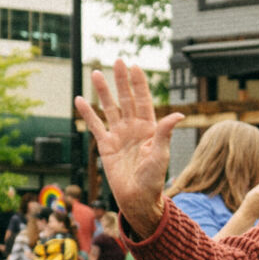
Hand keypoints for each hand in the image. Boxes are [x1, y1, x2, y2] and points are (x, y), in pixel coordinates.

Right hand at [75, 61, 183, 237]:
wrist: (137, 198)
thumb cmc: (153, 179)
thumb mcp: (160, 155)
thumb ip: (164, 133)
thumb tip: (178, 114)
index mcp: (150, 129)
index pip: (144, 100)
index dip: (139, 84)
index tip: (135, 66)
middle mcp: (134, 128)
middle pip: (126, 99)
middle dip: (122, 81)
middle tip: (117, 61)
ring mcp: (119, 135)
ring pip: (110, 108)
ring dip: (103, 91)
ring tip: (96, 73)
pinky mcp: (106, 146)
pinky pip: (95, 126)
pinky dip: (88, 113)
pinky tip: (80, 99)